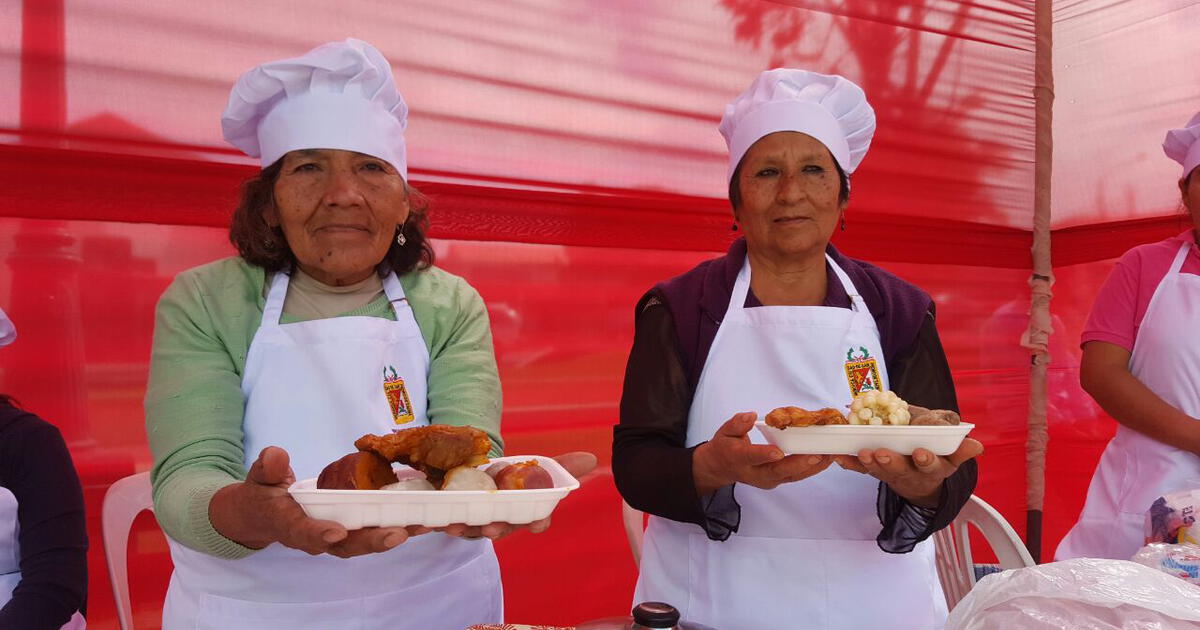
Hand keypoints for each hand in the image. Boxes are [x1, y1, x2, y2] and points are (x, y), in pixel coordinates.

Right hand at [209, 446, 421, 556]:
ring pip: (365, 542)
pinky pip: (374, 532)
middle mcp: (316, 537)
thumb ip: (267, 469)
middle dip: (372, 541)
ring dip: (394, 535)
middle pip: (345, 545)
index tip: (335, 532)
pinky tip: (423, 521)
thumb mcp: (260, 478)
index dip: (318, 534)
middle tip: (397, 534)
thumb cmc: (264, 494)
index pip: (302, 532)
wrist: (266, 514)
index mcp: (289, 525)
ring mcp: (336, 537)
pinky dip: (399, 528)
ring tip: (422, 526)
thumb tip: (274, 456)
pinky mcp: (351, 530)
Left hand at [440, 451, 597, 539]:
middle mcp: (501, 521)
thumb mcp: (535, 470)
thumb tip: (592, 458)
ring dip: (463, 529)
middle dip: (497, 529)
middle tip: (492, 526)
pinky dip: (434, 524)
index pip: (536, 520)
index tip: (538, 524)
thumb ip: (561, 467)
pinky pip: (443, 524)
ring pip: (471, 529)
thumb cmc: (513, 482)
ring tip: (454, 525)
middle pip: (501, 528)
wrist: (480, 482)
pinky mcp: (452, 518)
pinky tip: (426, 522)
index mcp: (523, 511)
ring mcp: (475, 522)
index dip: (537, 521)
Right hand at [692, 412, 832, 495]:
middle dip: (798, 464)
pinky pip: (796, 475)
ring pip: (791, 475)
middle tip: (816, 455)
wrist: (722, 468)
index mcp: (739, 459)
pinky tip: (826, 459)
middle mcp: (755, 473)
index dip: (764, 454)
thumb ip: (737, 424)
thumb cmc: (725, 446)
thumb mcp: (724, 432)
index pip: (752, 457)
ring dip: (812, 467)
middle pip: (777, 471)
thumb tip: (751, 416)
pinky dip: (812, 468)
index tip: (778, 452)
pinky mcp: (777, 480)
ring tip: (830, 456)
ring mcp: (767, 479)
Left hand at [833, 438, 982, 506]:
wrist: (919, 477)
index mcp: (935, 467)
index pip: (932, 465)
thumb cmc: (935, 451)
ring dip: (869, 462)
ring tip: (861, 452)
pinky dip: (849, 463)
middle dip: (891, 461)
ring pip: (879, 470)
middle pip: (901, 469)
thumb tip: (976, 447)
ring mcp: (892, 473)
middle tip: (882, 453)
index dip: (927, 460)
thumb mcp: (951, 451)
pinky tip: (839, 456)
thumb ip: (960, 447)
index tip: (921, 453)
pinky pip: (860, 469)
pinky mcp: (875, 471)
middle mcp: (912, 473)